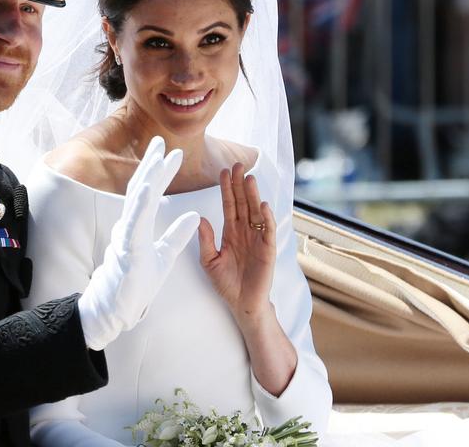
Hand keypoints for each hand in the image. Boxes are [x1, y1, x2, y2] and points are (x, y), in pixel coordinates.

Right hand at [77, 137, 200, 349]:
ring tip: (157, 158)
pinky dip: (141, 204)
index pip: (150, 194)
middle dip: (150, 165)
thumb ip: (177, 235)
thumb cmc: (136, 284)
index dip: (160, 172)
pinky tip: (147, 188)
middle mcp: (129, 226)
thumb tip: (196, 216)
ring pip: (136, 202)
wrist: (118, 309)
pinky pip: (134, 224)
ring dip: (147, 178)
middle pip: (140, 189)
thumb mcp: (164, 256)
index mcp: (138, 226)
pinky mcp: (127, 250)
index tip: (172, 153)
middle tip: (160, 141)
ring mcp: (126, 237)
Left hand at [198, 162, 276, 319]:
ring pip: (255, 212)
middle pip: (243, 203)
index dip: (227, 188)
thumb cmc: (226, 283)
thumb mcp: (209, 261)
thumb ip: (205, 240)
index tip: (223, 171)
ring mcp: (257, 239)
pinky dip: (266, 218)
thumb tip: (200, 218)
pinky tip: (263, 205)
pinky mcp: (268, 250)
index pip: (229, 205)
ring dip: (253, 195)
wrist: (242, 304)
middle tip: (237, 164)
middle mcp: (245, 231)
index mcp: (230, 232)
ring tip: (249, 178)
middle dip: (240, 184)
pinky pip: (268, 230)